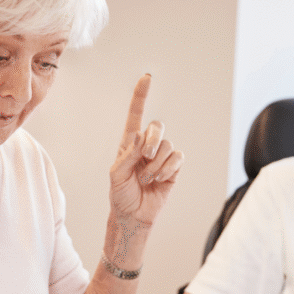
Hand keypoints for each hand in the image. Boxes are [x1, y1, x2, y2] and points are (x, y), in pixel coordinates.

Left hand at [110, 74, 182, 224]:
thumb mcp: (117, 174)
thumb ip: (128, 154)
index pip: (135, 116)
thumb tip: (140, 135)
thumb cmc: (121, 194)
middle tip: (145, 157)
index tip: (146, 79)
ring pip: (167, 145)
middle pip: (157, 126)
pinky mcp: (173, 168)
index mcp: (129, 144)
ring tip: (147, 179)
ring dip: (156, 164)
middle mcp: (147, 146)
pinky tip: (159, 179)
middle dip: (152, 140)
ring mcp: (161, 157)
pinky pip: (177, 158)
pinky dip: (167, 169)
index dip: (141, 97)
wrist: (133, 215)